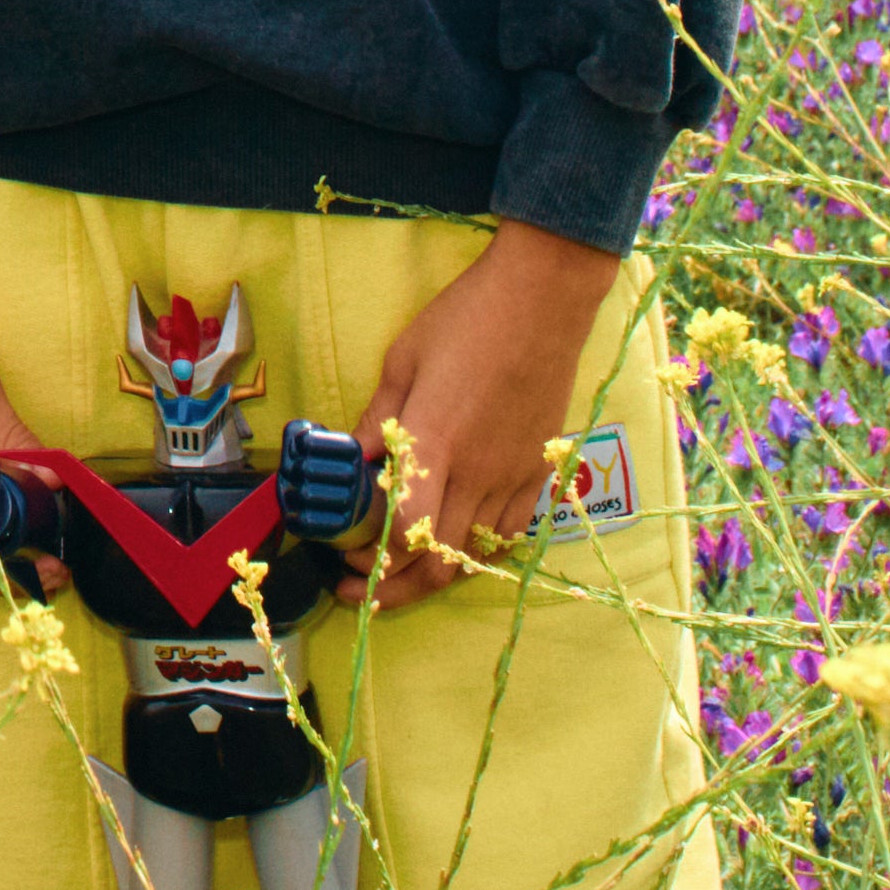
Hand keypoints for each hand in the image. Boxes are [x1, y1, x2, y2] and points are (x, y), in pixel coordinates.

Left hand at [358, 221, 619, 606]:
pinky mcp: (538, 473)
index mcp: (434, 440)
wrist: (543, 301)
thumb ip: (377, 419)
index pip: (404, 531)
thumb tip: (351, 460)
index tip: (346, 555)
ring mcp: (512, 476)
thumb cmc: (466, 319)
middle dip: (394, 588)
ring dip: (433, 576)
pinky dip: (476, 551)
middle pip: (438, 562)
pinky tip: (453, 542)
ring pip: (474, 557)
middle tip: (361, 587)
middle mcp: (476, 470)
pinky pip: (508, 534)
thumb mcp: (404, 360)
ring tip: (400, 574)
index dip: (372, 558)